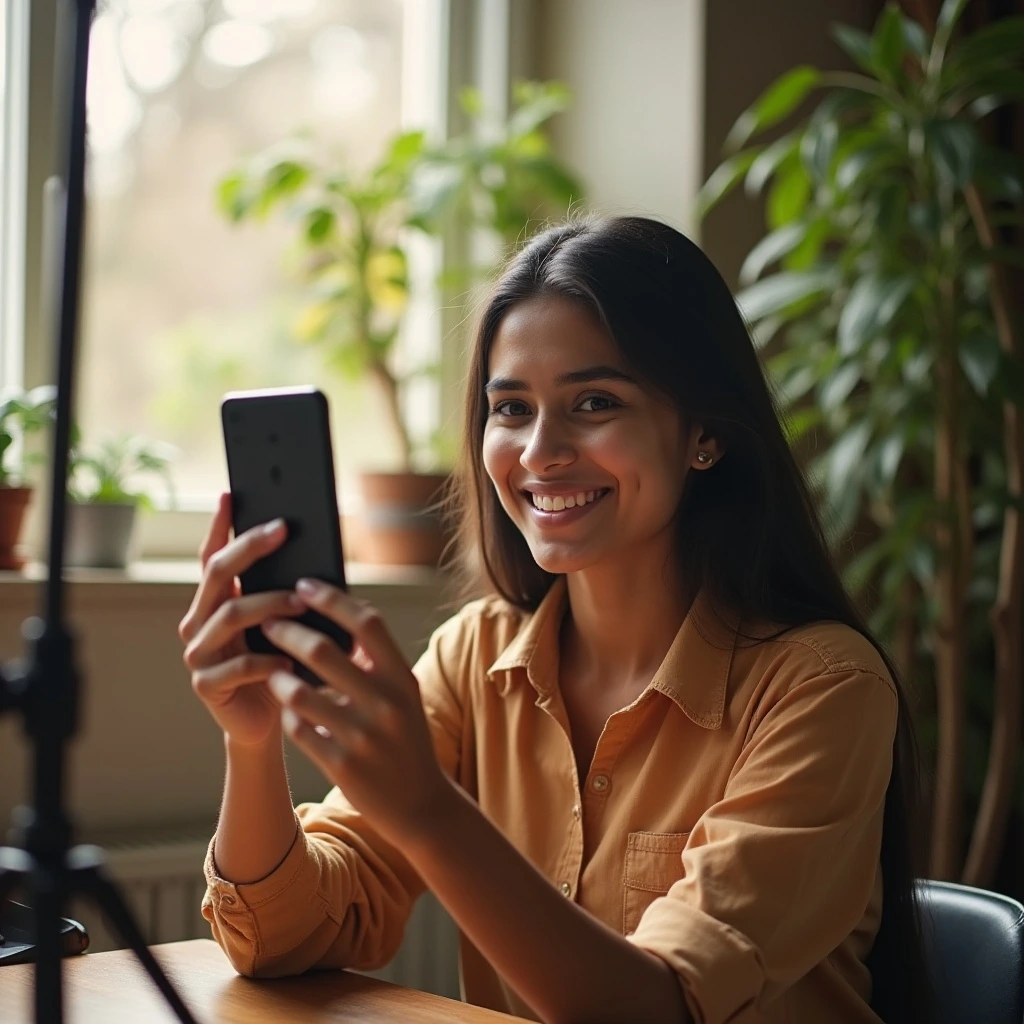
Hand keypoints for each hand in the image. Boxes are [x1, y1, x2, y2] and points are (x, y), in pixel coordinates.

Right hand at [178, 492, 304, 748]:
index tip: (232, 494)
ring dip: (269, 603)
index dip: (219, 525)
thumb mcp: (286, 625)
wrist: (271, 722)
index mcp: (215, 602)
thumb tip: (314, 553)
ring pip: (229, 615)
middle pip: (218, 574)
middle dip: (250, 548)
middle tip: (282, 530)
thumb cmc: (283, 665)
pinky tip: (290, 659)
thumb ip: (287, 593)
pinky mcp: (206, 685)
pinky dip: (268, 658)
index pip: (212, 556)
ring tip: (301, 600)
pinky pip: (239, 664)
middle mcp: (198, 622)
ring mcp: (198, 654)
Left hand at [261, 579, 451, 849]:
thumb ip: (378, 660)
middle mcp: (386, 703)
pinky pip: (299, 730)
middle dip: (287, 632)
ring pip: (301, 693)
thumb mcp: (405, 696)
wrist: (421, 805)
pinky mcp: (342, 765)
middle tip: (268, 622)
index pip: (366, 622)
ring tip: (271, 670)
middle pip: (324, 651)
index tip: (304, 585)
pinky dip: (289, 716)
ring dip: (279, 677)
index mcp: (404, 677)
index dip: (331, 599)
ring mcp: (363, 736)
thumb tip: (341, 613)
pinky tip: (288, 711)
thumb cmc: (406, 739)